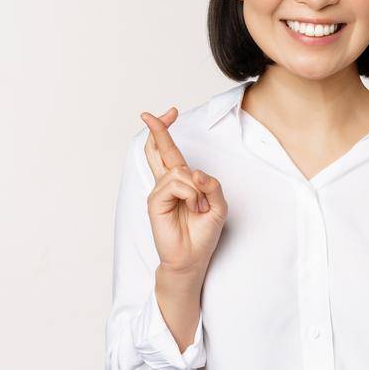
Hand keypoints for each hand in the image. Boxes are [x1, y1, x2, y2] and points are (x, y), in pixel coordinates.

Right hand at [140, 107, 228, 275]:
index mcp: (182, 182)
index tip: (169, 113)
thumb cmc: (203, 232)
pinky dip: (190, 195)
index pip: (171, 152)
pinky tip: (192, 208)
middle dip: (158, 131)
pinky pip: (175, 185)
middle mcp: (168, 184)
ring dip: (196, 190)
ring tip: (199, 208)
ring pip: (179, 172)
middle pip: (159, 151)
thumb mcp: (218, 205)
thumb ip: (211, 185)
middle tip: (150, 114)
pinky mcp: (155, 201)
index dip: (167, 132)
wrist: (192, 257)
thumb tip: (196, 172)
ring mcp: (160, 192)